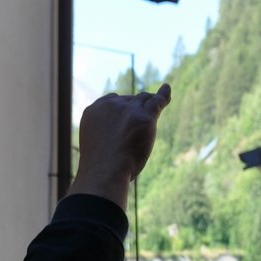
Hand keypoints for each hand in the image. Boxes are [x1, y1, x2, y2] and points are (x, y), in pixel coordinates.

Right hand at [68, 84, 171, 206]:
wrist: (105, 171)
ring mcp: (129, 110)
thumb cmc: (100, 167)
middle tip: (141, 120)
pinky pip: (157, 101)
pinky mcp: (145, 117)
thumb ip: (105, 134)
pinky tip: (167, 89)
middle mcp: (111, 106)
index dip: (122, 106)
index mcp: (94, 110)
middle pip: (129, 100)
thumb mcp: (96, 145)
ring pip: (143, 100)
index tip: (126, 113)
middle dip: (136, 107)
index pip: (112, 100)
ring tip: (158, 100)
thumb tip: (117, 139)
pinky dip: (164, 95)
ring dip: (150, 102)